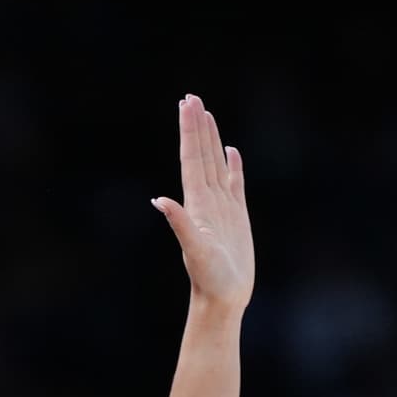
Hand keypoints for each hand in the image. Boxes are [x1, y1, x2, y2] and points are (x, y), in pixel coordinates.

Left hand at [151, 94, 253, 311]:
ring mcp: (221, 207)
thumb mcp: (194, 249)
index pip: (191, 158)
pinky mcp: (236, 216)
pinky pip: (234, 183)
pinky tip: (231, 151)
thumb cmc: (209, 277)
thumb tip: (160, 200)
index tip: (186, 105)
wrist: (222, 298)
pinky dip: (233, 165)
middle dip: (196, 126)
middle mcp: (206, 200)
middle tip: (191, 98)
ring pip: (214, 164)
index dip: (189, 131)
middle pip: (200, 154)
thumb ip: (180, 224)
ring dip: (210, 139)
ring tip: (206, 114)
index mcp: (196, 203)